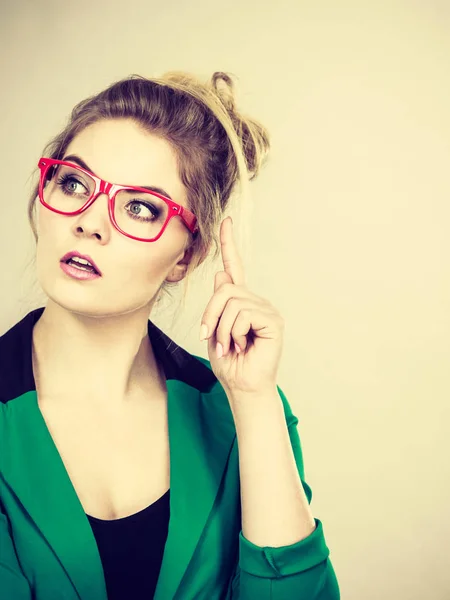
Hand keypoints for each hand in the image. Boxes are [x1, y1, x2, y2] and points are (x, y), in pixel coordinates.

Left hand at [200, 217, 284, 396]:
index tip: (226, 221)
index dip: (229, 244)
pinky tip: (242, 346)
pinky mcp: (273, 321)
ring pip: (231, 302)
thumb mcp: (215, 331)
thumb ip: (218, 305)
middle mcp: (256, 302)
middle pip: (224, 290)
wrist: (242, 387)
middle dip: (210, 316)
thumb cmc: (229, 362)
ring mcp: (266, 310)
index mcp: (241, 302)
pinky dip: (233, 333)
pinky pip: (243, 314)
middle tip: (212, 338)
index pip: (235, 268)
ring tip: (229, 346)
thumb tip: (221, 276)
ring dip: (221, 328)